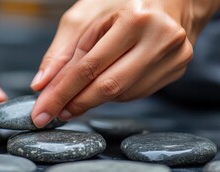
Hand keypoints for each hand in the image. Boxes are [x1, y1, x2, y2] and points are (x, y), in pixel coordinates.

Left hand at [30, 0, 219, 127]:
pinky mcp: (178, 68)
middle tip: (53, 113)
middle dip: (75, 104)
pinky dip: (114, 93)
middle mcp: (160, 38)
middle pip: (108, 86)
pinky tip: (104, 83)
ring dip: (93, 99)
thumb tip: (42, 85)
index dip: (61, 93)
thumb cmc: (123, 0)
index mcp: (135, 19)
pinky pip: (137, 92)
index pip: (89, 67)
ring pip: (122, 94)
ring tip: (76, 95)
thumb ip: (61, 52)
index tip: (42, 111)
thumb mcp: (85, 16)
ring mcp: (174, 56)